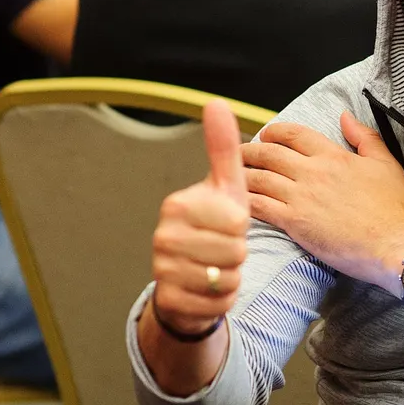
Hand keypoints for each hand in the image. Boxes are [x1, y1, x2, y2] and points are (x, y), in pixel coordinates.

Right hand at [150, 101, 250, 337]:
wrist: (189, 279)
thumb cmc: (213, 228)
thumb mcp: (223, 187)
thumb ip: (222, 149)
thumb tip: (216, 102)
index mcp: (177, 204)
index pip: (236, 219)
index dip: (241, 226)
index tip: (226, 224)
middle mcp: (163, 236)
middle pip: (234, 250)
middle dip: (237, 254)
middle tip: (222, 249)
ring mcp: (162, 269)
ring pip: (227, 277)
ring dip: (231, 276)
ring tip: (216, 267)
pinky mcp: (170, 300)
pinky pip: (218, 302)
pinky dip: (222, 299)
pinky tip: (209, 289)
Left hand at [242, 112, 403, 291]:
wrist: (393, 243)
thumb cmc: (393, 209)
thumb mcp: (386, 163)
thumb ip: (364, 136)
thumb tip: (345, 116)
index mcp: (333, 155)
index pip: (293, 134)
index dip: (274, 132)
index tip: (265, 137)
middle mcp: (313, 172)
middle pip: (269, 153)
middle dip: (248, 151)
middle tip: (239, 155)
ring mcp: (301, 196)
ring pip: (259, 178)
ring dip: (241, 175)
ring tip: (231, 177)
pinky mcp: (295, 222)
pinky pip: (260, 206)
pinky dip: (244, 201)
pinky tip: (236, 202)